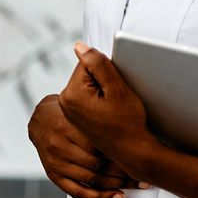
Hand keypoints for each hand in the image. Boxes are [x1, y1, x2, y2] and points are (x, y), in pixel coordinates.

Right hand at [28, 93, 138, 197]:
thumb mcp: (79, 108)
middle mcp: (61, 146)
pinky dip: (99, 197)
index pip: (100, 145)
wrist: (39, 119)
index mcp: (68, 126)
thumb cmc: (66, 112)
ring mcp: (57, 163)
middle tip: (144, 174)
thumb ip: (97, 118)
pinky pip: (78, 192)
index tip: (140, 156)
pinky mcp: (54, 176)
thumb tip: (128, 120)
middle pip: (98, 165)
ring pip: (92, 180)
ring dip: (117, 185)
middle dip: (123, 172)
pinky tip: (116, 196)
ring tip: (136, 185)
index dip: (122, 153)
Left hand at [58, 42, 152, 169]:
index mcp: (70, 94)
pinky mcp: (76, 115)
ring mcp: (69, 110)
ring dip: (103, 89)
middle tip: (115, 101)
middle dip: (104, 80)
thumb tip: (78, 46)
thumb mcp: (116, 87)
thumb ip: (97, 62)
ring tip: (113, 108)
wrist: (133, 152)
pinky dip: (100, 98)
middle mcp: (64, 102)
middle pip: (86, 72)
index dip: (107, 72)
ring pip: (89, 82)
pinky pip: (89, 94)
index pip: (88, 62)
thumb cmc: (128, 122)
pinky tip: (109, 112)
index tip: (114, 91)